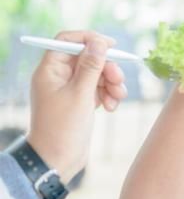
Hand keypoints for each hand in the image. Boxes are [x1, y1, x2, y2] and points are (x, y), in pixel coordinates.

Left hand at [26, 31, 127, 181]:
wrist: (58, 159)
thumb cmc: (63, 128)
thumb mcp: (81, 94)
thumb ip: (91, 66)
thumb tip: (99, 41)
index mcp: (51, 70)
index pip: (67, 40)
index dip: (89, 39)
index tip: (111, 45)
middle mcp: (59, 76)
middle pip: (88, 57)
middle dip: (107, 67)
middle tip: (118, 80)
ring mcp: (71, 89)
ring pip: (97, 73)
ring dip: (111, 83)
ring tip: (117, 99)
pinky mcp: (81, 101)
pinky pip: (99, 88)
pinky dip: (109, 95)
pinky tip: (111, 108)